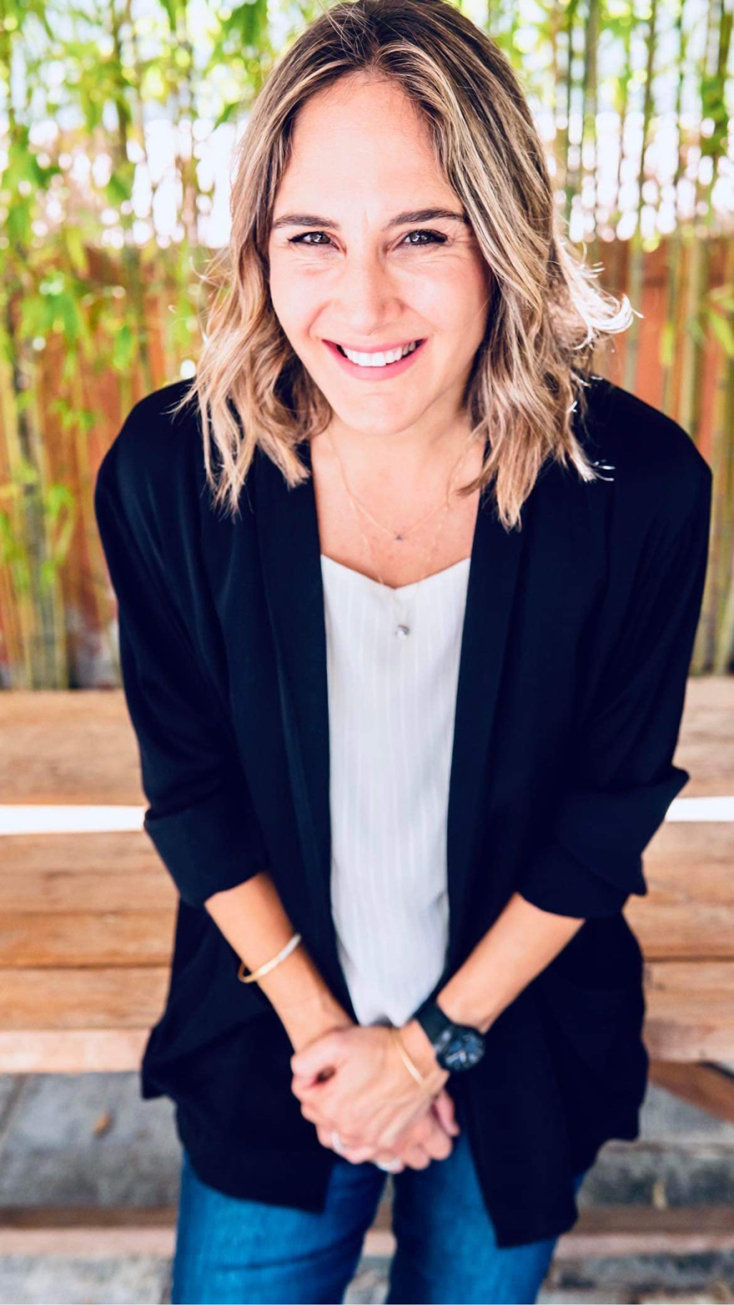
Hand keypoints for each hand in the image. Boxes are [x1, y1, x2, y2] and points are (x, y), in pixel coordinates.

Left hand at [289, 1023, 455, 1167]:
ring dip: (346, 1133)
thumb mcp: (334, 1042)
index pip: (306, 1100)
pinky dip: (371, 1149)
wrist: (419, 1056)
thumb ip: (305, 1061)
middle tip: (341, 1087)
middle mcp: (349, 1130)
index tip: (326, 1071)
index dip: (312, 1081)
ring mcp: (373, 1141)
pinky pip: (375, 1157)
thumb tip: (299, 1078)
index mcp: (331, 1107)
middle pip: (324, 1125)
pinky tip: (372, 1132)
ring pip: (347, 1147)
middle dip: (327, 1107)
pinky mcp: (394, 1143)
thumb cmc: (378, 1047)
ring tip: (354, 1114)